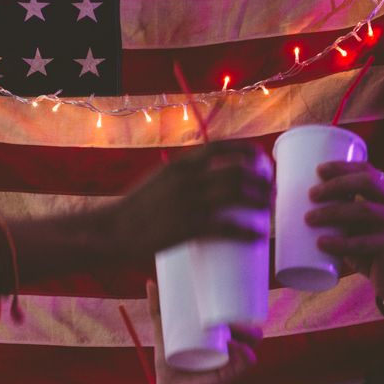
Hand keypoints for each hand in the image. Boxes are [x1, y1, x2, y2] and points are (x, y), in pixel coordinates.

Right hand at [104, 142, 271, 258]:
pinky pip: (226, 228)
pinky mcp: (189, 228)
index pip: (221, 147)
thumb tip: (206, 180)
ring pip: (237, 196)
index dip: (246, 151)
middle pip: (236, 172)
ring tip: (269, 210)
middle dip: (260, 180)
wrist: (114, 230)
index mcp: (180, 164)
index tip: (261, 158)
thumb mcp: (159, 180)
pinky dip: (247, 232)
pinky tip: (258, 236)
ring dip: (260, 201)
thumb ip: (182, 177)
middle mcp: (187, 179)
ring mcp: (189, 203)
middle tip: (270, 191)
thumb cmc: (137, 208)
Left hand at [138, 280, 260, 383]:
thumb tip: (151, 282)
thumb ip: (157, 309)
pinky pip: (244, 364)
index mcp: (221, 339)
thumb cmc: (168, 361)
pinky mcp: (227, 377)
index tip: (235, 300)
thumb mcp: (163, 331)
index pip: (242, 323)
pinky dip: (243, 355)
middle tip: (230, 315)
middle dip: (248, 322)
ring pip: (251, 347)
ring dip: (248, 335)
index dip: (245, 312)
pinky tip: (233, 345)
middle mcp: (230, 351)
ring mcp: (230, 364)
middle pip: (251, 334)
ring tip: (230, 328)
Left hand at [307, 161, 383, 303]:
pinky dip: (340, 243)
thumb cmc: (368, 250)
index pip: (367, 170)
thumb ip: (340, 215)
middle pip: (367, 183)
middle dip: (336, 185)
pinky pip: (365, 243)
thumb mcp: (356, 228)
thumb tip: (296, 204)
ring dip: (333, 212)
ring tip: (308, 219)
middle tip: (311, 194)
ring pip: (364, 210)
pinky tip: (322, 243)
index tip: (318, 171)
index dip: (343, 167)